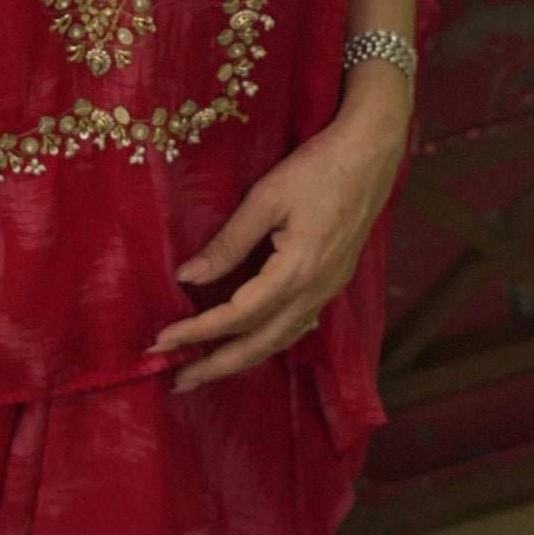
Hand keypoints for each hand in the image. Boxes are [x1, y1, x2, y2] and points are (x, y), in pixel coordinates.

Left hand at [149, 68, 411, 394]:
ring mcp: (329, 290)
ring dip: (242, 359)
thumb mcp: (266, 198)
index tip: (161, 341)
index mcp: (296, 272)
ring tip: (207, 369)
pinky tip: (251, 341)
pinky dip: (268, 341)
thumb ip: (229, 242)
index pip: (237, 316)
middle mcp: (316, 291)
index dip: (197, 330)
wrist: (372, 152)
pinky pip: (297, 325)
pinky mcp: (335, 281)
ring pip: (282, 340)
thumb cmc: (318, 167)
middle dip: (216, 367)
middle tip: (177, 382)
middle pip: (260, 345)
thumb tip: (188, 277)